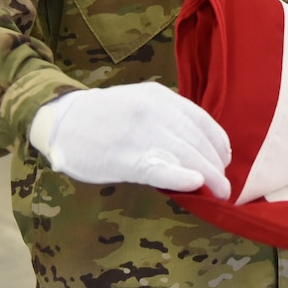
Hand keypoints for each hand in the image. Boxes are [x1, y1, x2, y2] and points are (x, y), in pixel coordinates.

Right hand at [29, 81, 231, 198]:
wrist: (63, 120)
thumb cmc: (103, 116)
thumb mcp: (139, 101)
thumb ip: (165, 115)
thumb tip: (193, 142)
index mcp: (161, 96)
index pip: (201, 120)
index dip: (218, 142)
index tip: (225, 158)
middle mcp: (157, 111)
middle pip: (197, 140)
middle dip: (215, 164)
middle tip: (224, 185)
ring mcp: (143, 133)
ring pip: (186, 155)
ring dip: (209, 176)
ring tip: (220, 192)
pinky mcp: (128, 157)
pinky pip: (161, 168)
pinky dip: (181, 175)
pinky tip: (196, 184)